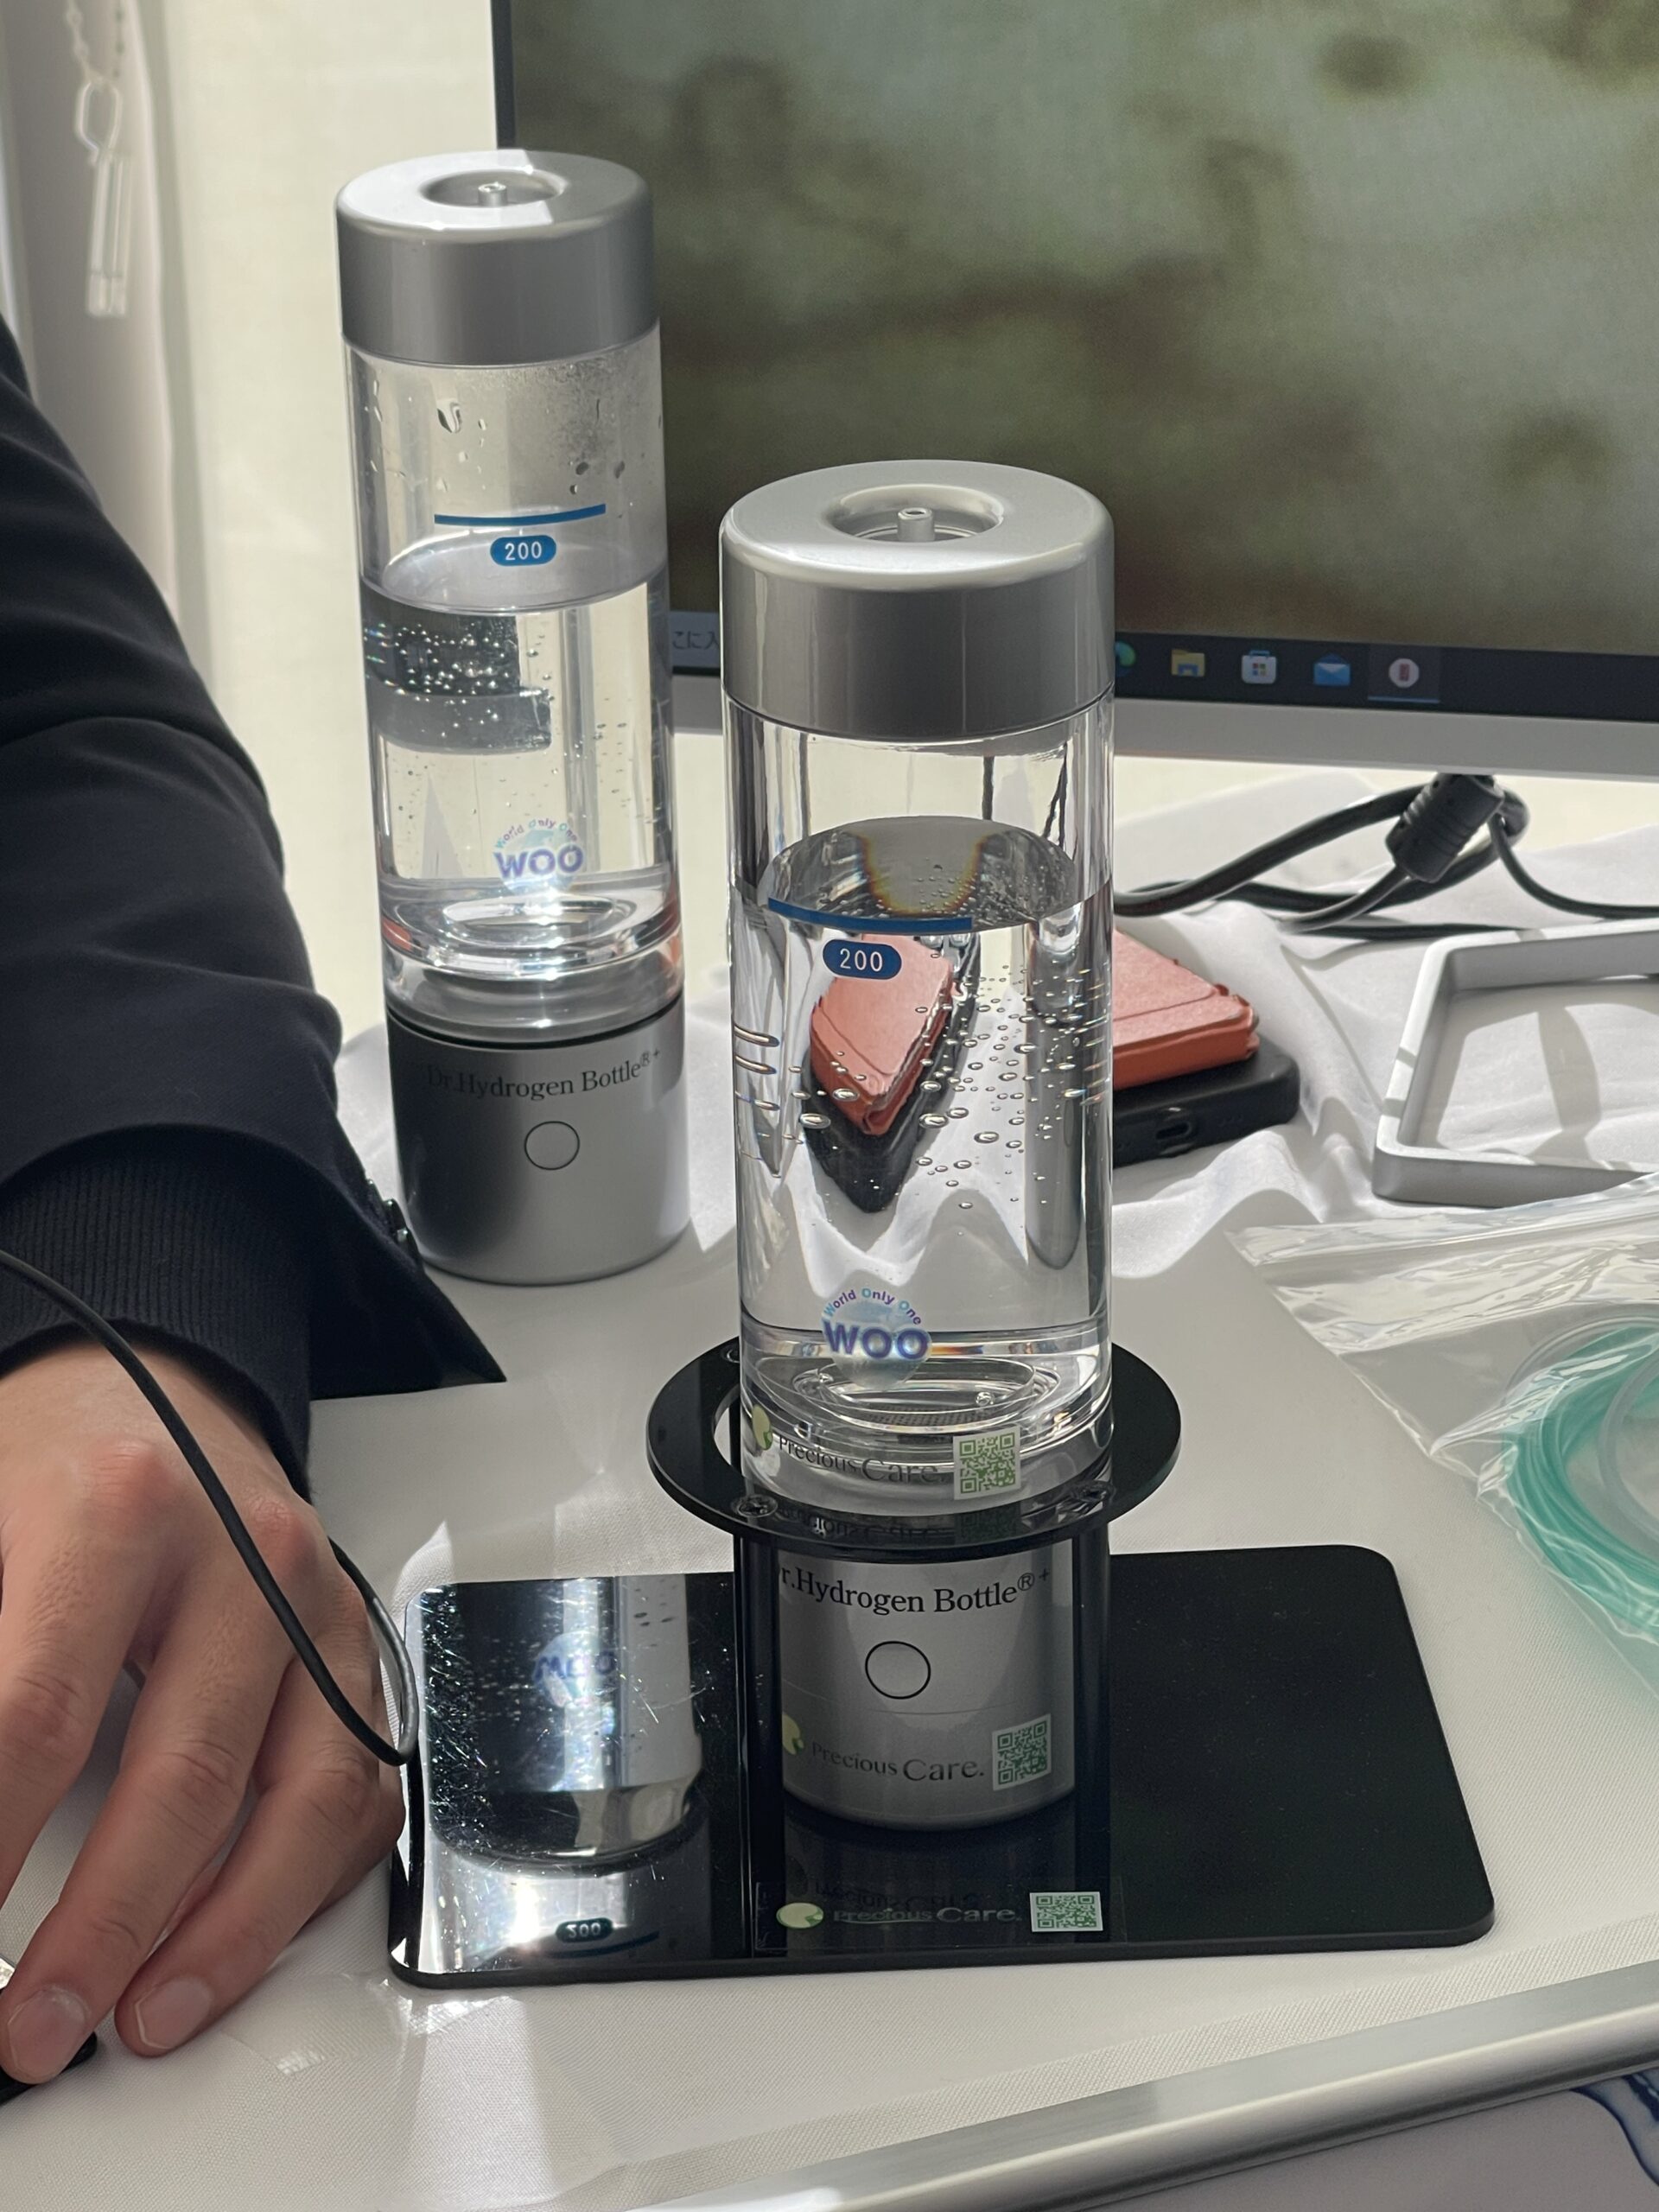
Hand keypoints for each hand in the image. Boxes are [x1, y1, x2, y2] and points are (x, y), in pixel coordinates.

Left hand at [0, 1340, 401, 2077]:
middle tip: (32, 2024)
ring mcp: (316, 1607)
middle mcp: (243, 1556)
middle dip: (103, 1928)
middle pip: (184, 1775)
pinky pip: (357, 1794)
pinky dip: (303, 1890)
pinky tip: (229, 1946)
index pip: (37, 1709)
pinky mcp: (356, 1651)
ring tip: (145, 2015)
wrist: (162, 1391)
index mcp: (120, 1509)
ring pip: (304, 1799)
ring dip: (225, 1936)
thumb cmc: (54, 1462)